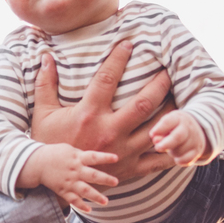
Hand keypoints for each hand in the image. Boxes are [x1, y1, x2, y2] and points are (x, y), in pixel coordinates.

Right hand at [16, 143, 118, 213]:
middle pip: (92, 175)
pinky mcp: (63, 190)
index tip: (116, 158)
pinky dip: (81, 205)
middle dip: (105, 179)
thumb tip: (95, 158)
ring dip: (96, 196)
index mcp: (77, 158)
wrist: (36, 163)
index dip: (105, 157)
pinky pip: (73, 199)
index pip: (93, 157)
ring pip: (85, 190)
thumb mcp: (69, 149)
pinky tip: (89, 209)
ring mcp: (69, 181)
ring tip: (106, 201)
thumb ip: (81, 155)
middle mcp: (75, 170)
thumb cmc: (54, 154)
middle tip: (116, 182)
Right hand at [29, 41, 175, 181]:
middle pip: (143, 103)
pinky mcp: (131, 169)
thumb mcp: (43, 112)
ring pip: (156, 129)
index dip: (118, 58)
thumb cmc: (48, 143)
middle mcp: (109, 131)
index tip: (129, 44)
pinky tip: (180, 136)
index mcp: (89, 114)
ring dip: (171, 113)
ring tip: (180, 99)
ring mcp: (123, 151)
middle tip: (169, 71)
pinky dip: (172, 150)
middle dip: (159, 84)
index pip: (107, 79)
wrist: (53, 178)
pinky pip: (158, 161)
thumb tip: (45, 57)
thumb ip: (46, 83)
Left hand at [149, 111, 210, 165]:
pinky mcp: (197, 151)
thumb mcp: (166, 124)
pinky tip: (176, 157)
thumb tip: (155, 139)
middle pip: (178, 136)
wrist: (195, 129)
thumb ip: (159, 131)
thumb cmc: (173, 127)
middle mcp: (188, 128)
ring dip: (172, 152)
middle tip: (157, 147)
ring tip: (170, 149)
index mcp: (177, 118)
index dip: (160, 128)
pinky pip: (187, 159)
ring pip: (181, 150)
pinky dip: (180, 160)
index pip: (168, 121)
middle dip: (166, 144)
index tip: (151, 134)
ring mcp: (194, 139)